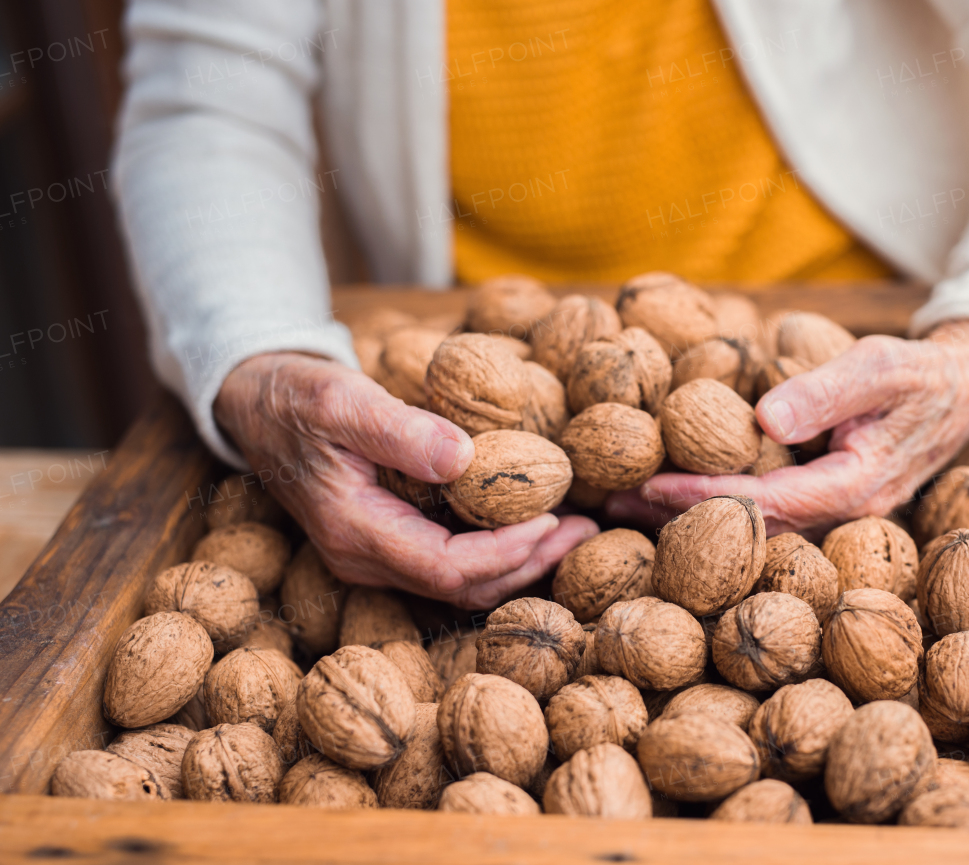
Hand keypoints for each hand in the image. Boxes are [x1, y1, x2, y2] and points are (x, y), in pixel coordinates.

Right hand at [214, 352, 597, 607]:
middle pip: (462, 587)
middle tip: (586, 531)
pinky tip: (533, 522)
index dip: (506, 552)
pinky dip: (497, 550)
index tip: (552, 519)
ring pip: (460, 583)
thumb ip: (400, 431)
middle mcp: (365, 559)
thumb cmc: (299, 398)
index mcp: (355, 533)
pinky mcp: (387, 542)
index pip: (447, 567)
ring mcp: (375, 556)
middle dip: (529, 564)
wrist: (260, 403)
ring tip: (574, 530)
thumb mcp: (342, 401)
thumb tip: (463, 458)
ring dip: (520, 562)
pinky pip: (451, 563)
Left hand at [607, 320, 968, 537]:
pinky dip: (719, 503)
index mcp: (857, 488)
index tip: (649, 485)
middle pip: (752, 529)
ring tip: (626, 502)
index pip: (767, 504)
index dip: (705, 497)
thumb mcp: (883, 366)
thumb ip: (827, 390)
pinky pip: (767, 512)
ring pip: (756, 527)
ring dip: (693, 516)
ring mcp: (835, 512)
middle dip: (682, 518)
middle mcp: (843, 513)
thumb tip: (764, 419)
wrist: (965, 389)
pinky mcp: (827, 500)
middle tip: (613, 503)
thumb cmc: (923, 373)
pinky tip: (676, 493)